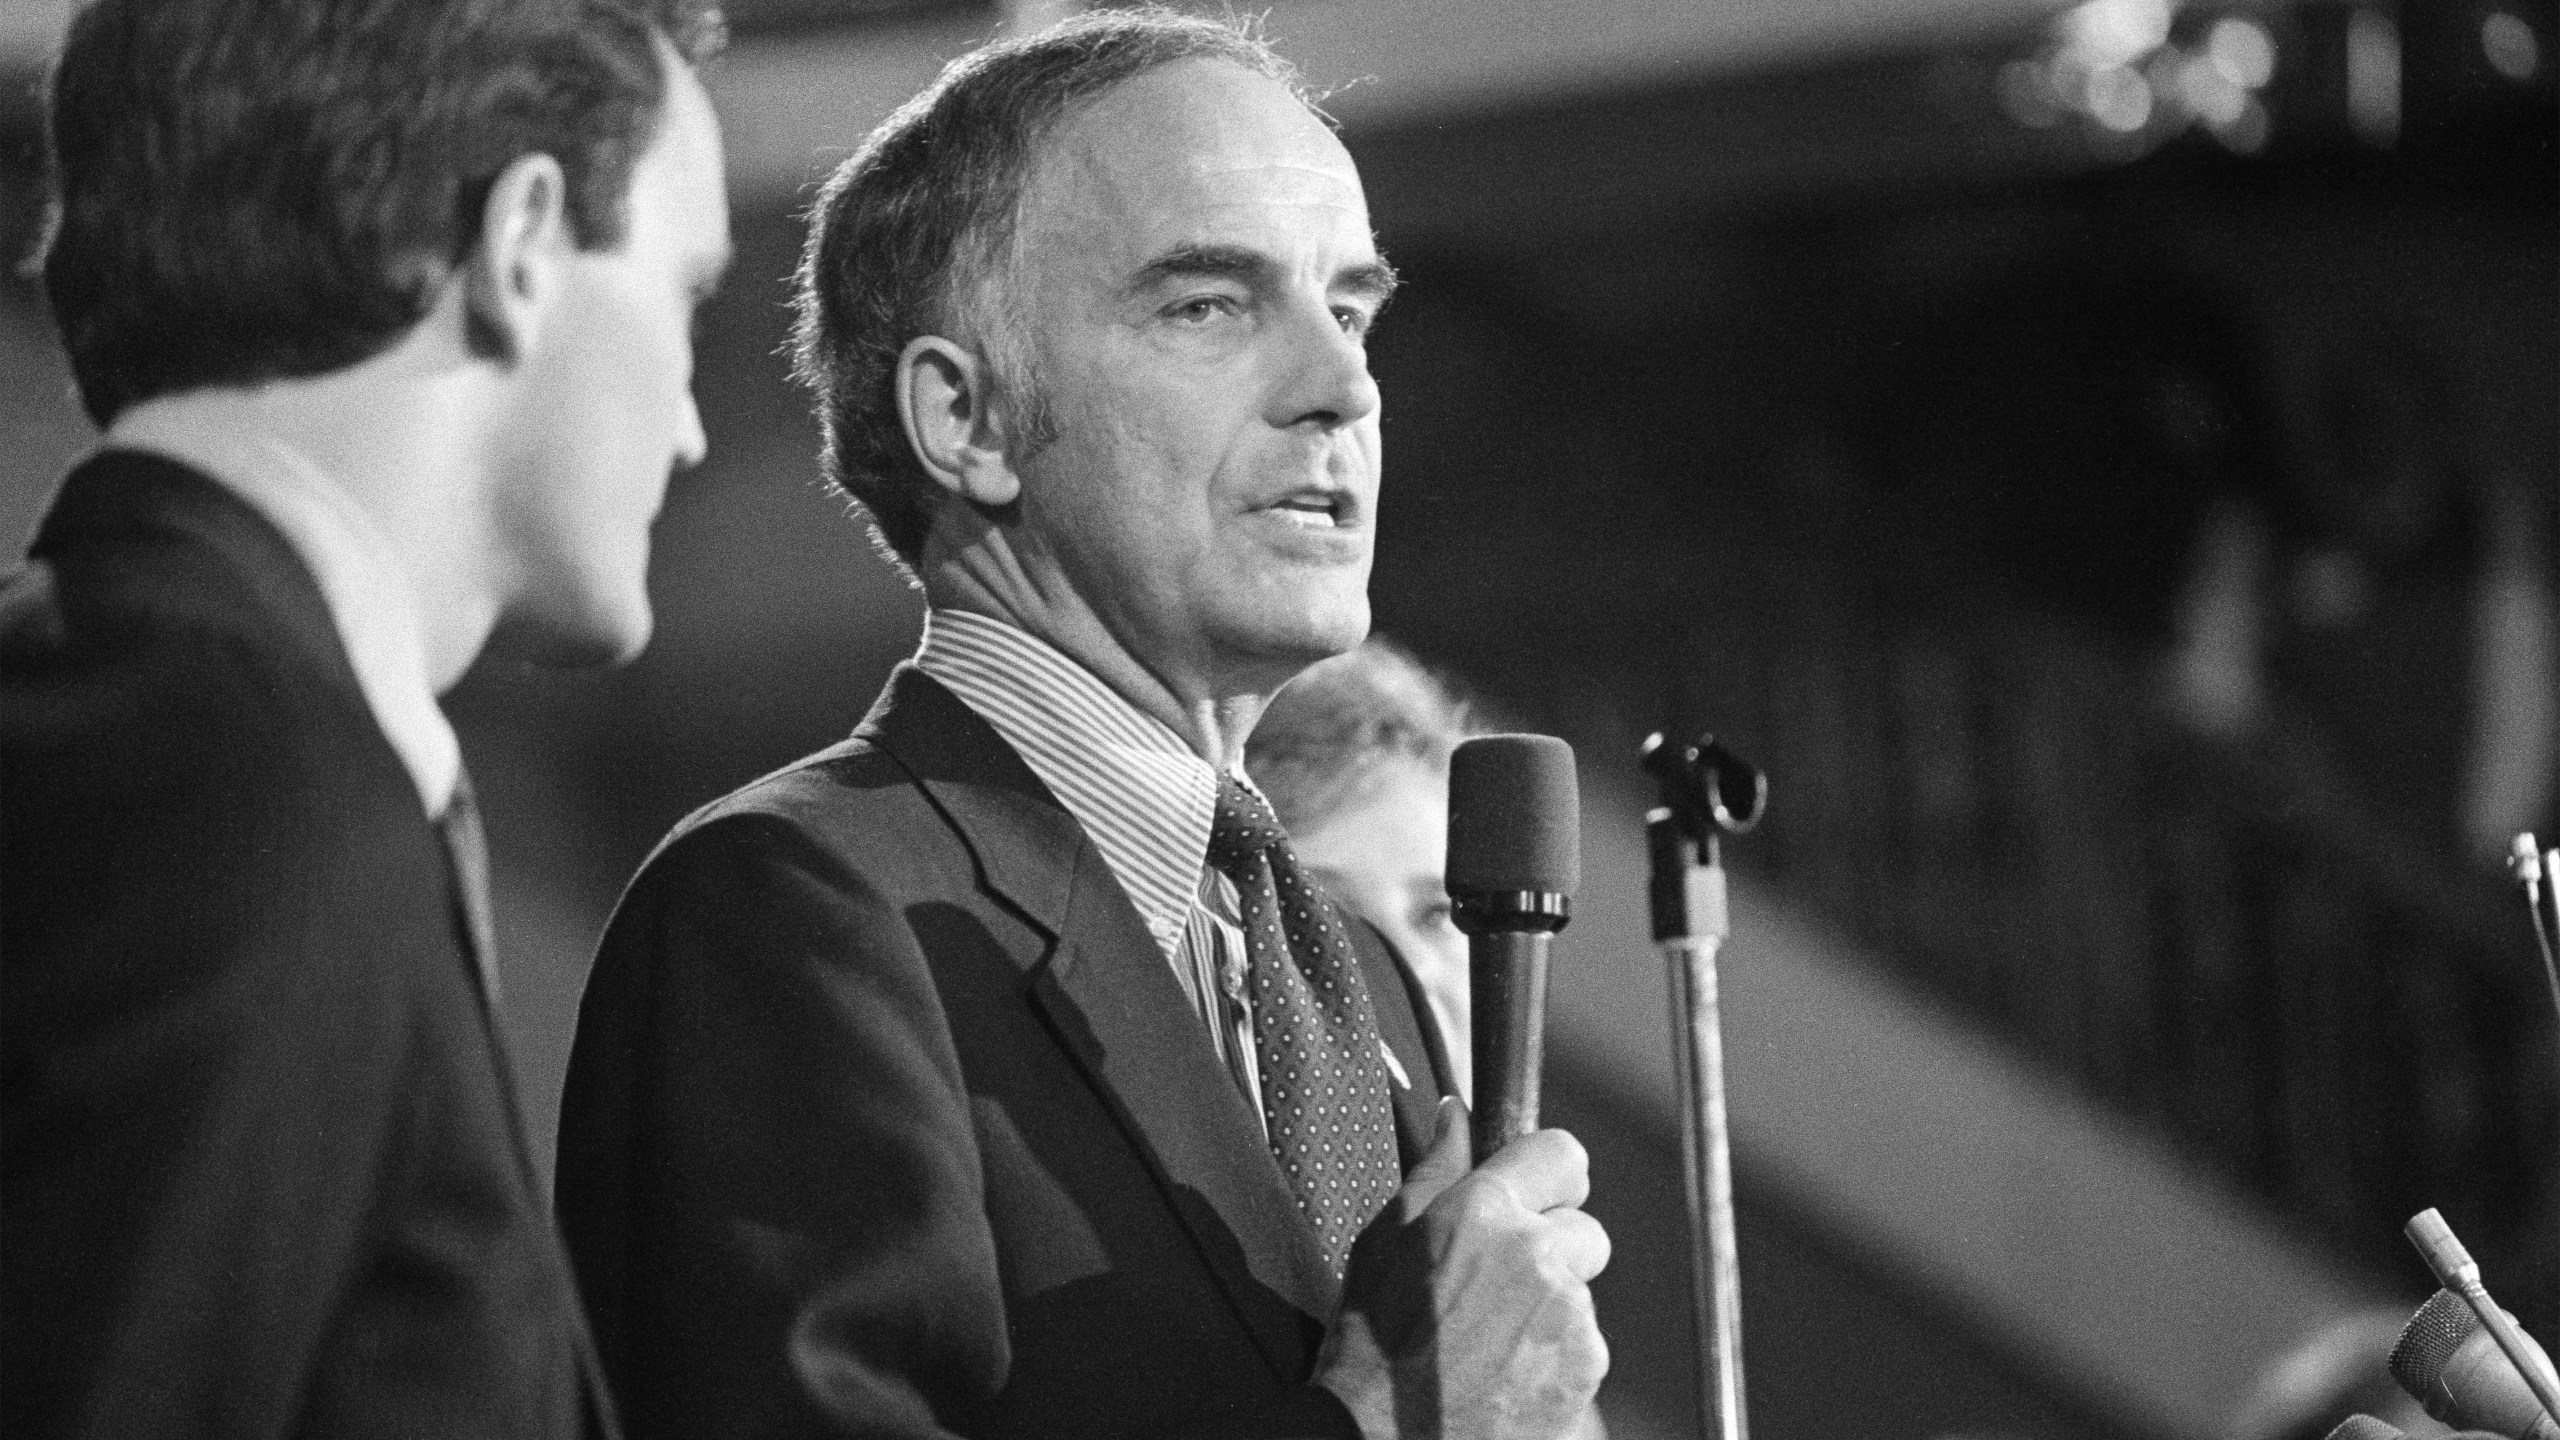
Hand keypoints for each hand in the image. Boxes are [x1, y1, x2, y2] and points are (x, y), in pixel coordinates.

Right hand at [1314, 1098, 1610, 1438]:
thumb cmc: (1371, 1345)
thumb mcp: (1385, 1242)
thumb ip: (1436, 1170)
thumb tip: (1456, 1116)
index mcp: (1486, 1211)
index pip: (1563, 1153)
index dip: (1550, 1174)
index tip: (1538, 1193)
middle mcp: (1538, 1256)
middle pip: (1583, 1228)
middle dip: (1552, 1249)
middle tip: (1499, 1283)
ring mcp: (1568, 1317)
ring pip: (1581, 1292)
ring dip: (1550, 1308)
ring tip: (1490, 1338)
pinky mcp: (1584, 1370)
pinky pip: (1584, 1345)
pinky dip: (1554, 1356)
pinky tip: (1505, 1371)